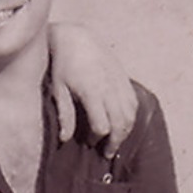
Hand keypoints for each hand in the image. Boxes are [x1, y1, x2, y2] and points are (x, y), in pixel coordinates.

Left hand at [49, 22, 137, 157]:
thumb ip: (65, 114)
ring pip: (130, 114)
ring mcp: (120, 83)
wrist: (77, 39)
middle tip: (107, 153)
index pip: (102, 125)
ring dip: (125, 131)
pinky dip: (131, 117)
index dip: (96, 137)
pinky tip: (122, 124)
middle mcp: (110, 88)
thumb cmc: (63, 65)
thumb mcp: (58, 89)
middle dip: (115, 141)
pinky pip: (133, 103)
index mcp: (92, 92)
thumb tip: (65, 139)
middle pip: (120, 122)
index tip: (89, 142)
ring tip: (115, 141)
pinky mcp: (124, 79)